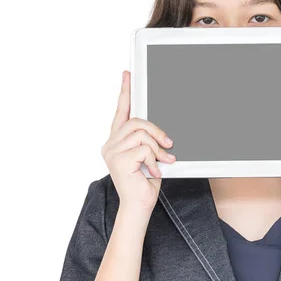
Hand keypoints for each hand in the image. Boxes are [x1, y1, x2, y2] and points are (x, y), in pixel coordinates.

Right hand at [101, 71, 176, 209]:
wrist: (139, 206)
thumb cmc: (145, 182)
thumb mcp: (150, 155)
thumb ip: (150, 140)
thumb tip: (161, 131)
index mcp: (117, 140)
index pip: (121, 111)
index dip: (125, 92)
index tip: (127, 75)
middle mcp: (110, 144)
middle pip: (137, 121)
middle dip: (157, 131)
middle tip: (169, 145)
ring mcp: (112, 152)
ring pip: (142, 134)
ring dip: (158, 149)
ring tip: (162, 163)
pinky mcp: (119, 161)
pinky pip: (145, 149)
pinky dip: (155, 160)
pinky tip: (154, 171)